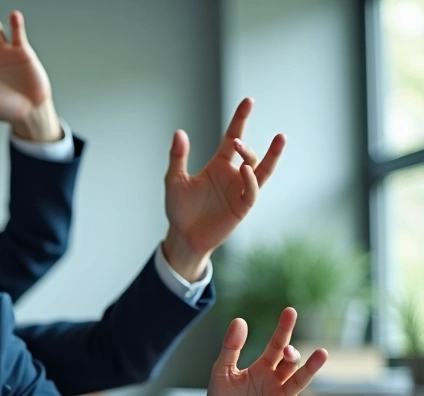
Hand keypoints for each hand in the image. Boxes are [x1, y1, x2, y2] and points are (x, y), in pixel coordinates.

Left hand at [163, 98, 285, 279]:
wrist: (182, 236)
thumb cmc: (180, 208)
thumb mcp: (174, 180)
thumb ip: (178, 157)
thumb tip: (179, 132)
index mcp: (218, 165)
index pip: (232, 137)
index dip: (241, 119)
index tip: (249, 101)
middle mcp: (233, 175)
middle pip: (248, 154)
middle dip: (245, 146)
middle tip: (236, 141)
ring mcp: (240, 191)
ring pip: (262, 170)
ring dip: (271, 156)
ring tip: (278, 139)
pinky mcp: (242, 207)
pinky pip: (252, 191)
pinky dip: (251, 179)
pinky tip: (245, 170)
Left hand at [205, 308, 328, 395]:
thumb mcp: (221, 372)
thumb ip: (230, 348)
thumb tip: (240, 320)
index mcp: (262, 369)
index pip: (276, 346)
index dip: (284, 330)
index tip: (290, 311)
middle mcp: (274, 383)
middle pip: (291, 364)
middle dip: (294, 355)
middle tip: (290, 350)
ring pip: (298, 385)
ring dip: (309, 372)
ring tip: (321, 355)